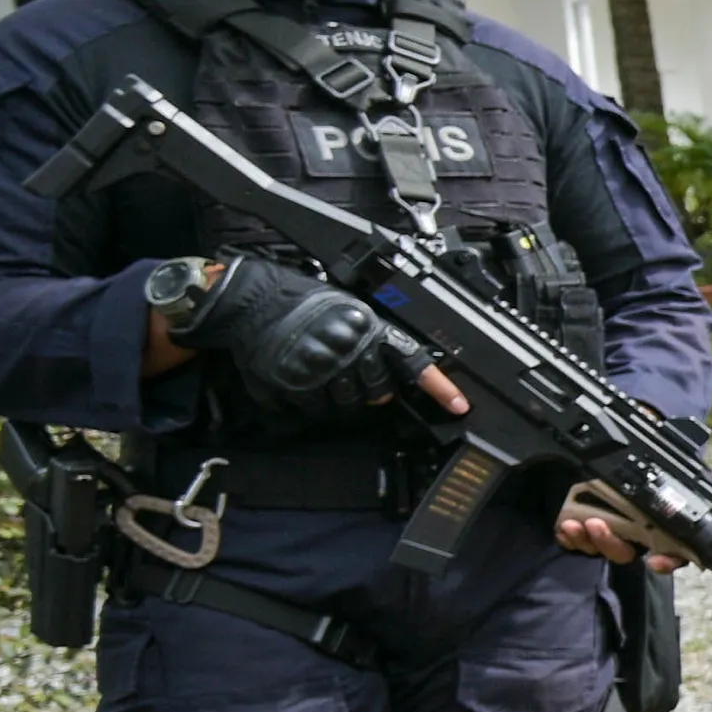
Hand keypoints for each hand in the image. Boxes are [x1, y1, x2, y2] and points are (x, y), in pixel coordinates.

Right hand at [176, 254, 459, 423]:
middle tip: (353, 377)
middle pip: (378, 394)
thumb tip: (397, 370)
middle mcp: (348, 349)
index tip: (460, 405)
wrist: (251, 301)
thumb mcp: (348, 308)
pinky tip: (300, 379)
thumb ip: (374, 338)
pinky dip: (308, 400)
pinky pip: (313, 409)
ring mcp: (320, 369)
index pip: (412, 361)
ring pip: (346, 406)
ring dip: (337, 397)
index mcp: (367, 327)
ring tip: (321, 372)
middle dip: (370, 392)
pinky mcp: (294, 384)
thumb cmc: (301, 302)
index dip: (439, 386)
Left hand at [561, 475, 711, 571]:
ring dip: (587, 539)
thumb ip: (710, 482)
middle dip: (611, 543)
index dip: (666, 562)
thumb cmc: (655, 463)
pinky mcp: (582, 526)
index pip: (669, 554)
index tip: (657, 560)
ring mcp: (607, 531)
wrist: (623, 444)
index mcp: (660, 529)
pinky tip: (565, 526)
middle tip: (599, 524)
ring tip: (578, 523)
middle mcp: (634, 535)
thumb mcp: (683, 470)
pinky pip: (575, 542)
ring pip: (598, 548)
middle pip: (626, 553)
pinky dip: (569, 537)